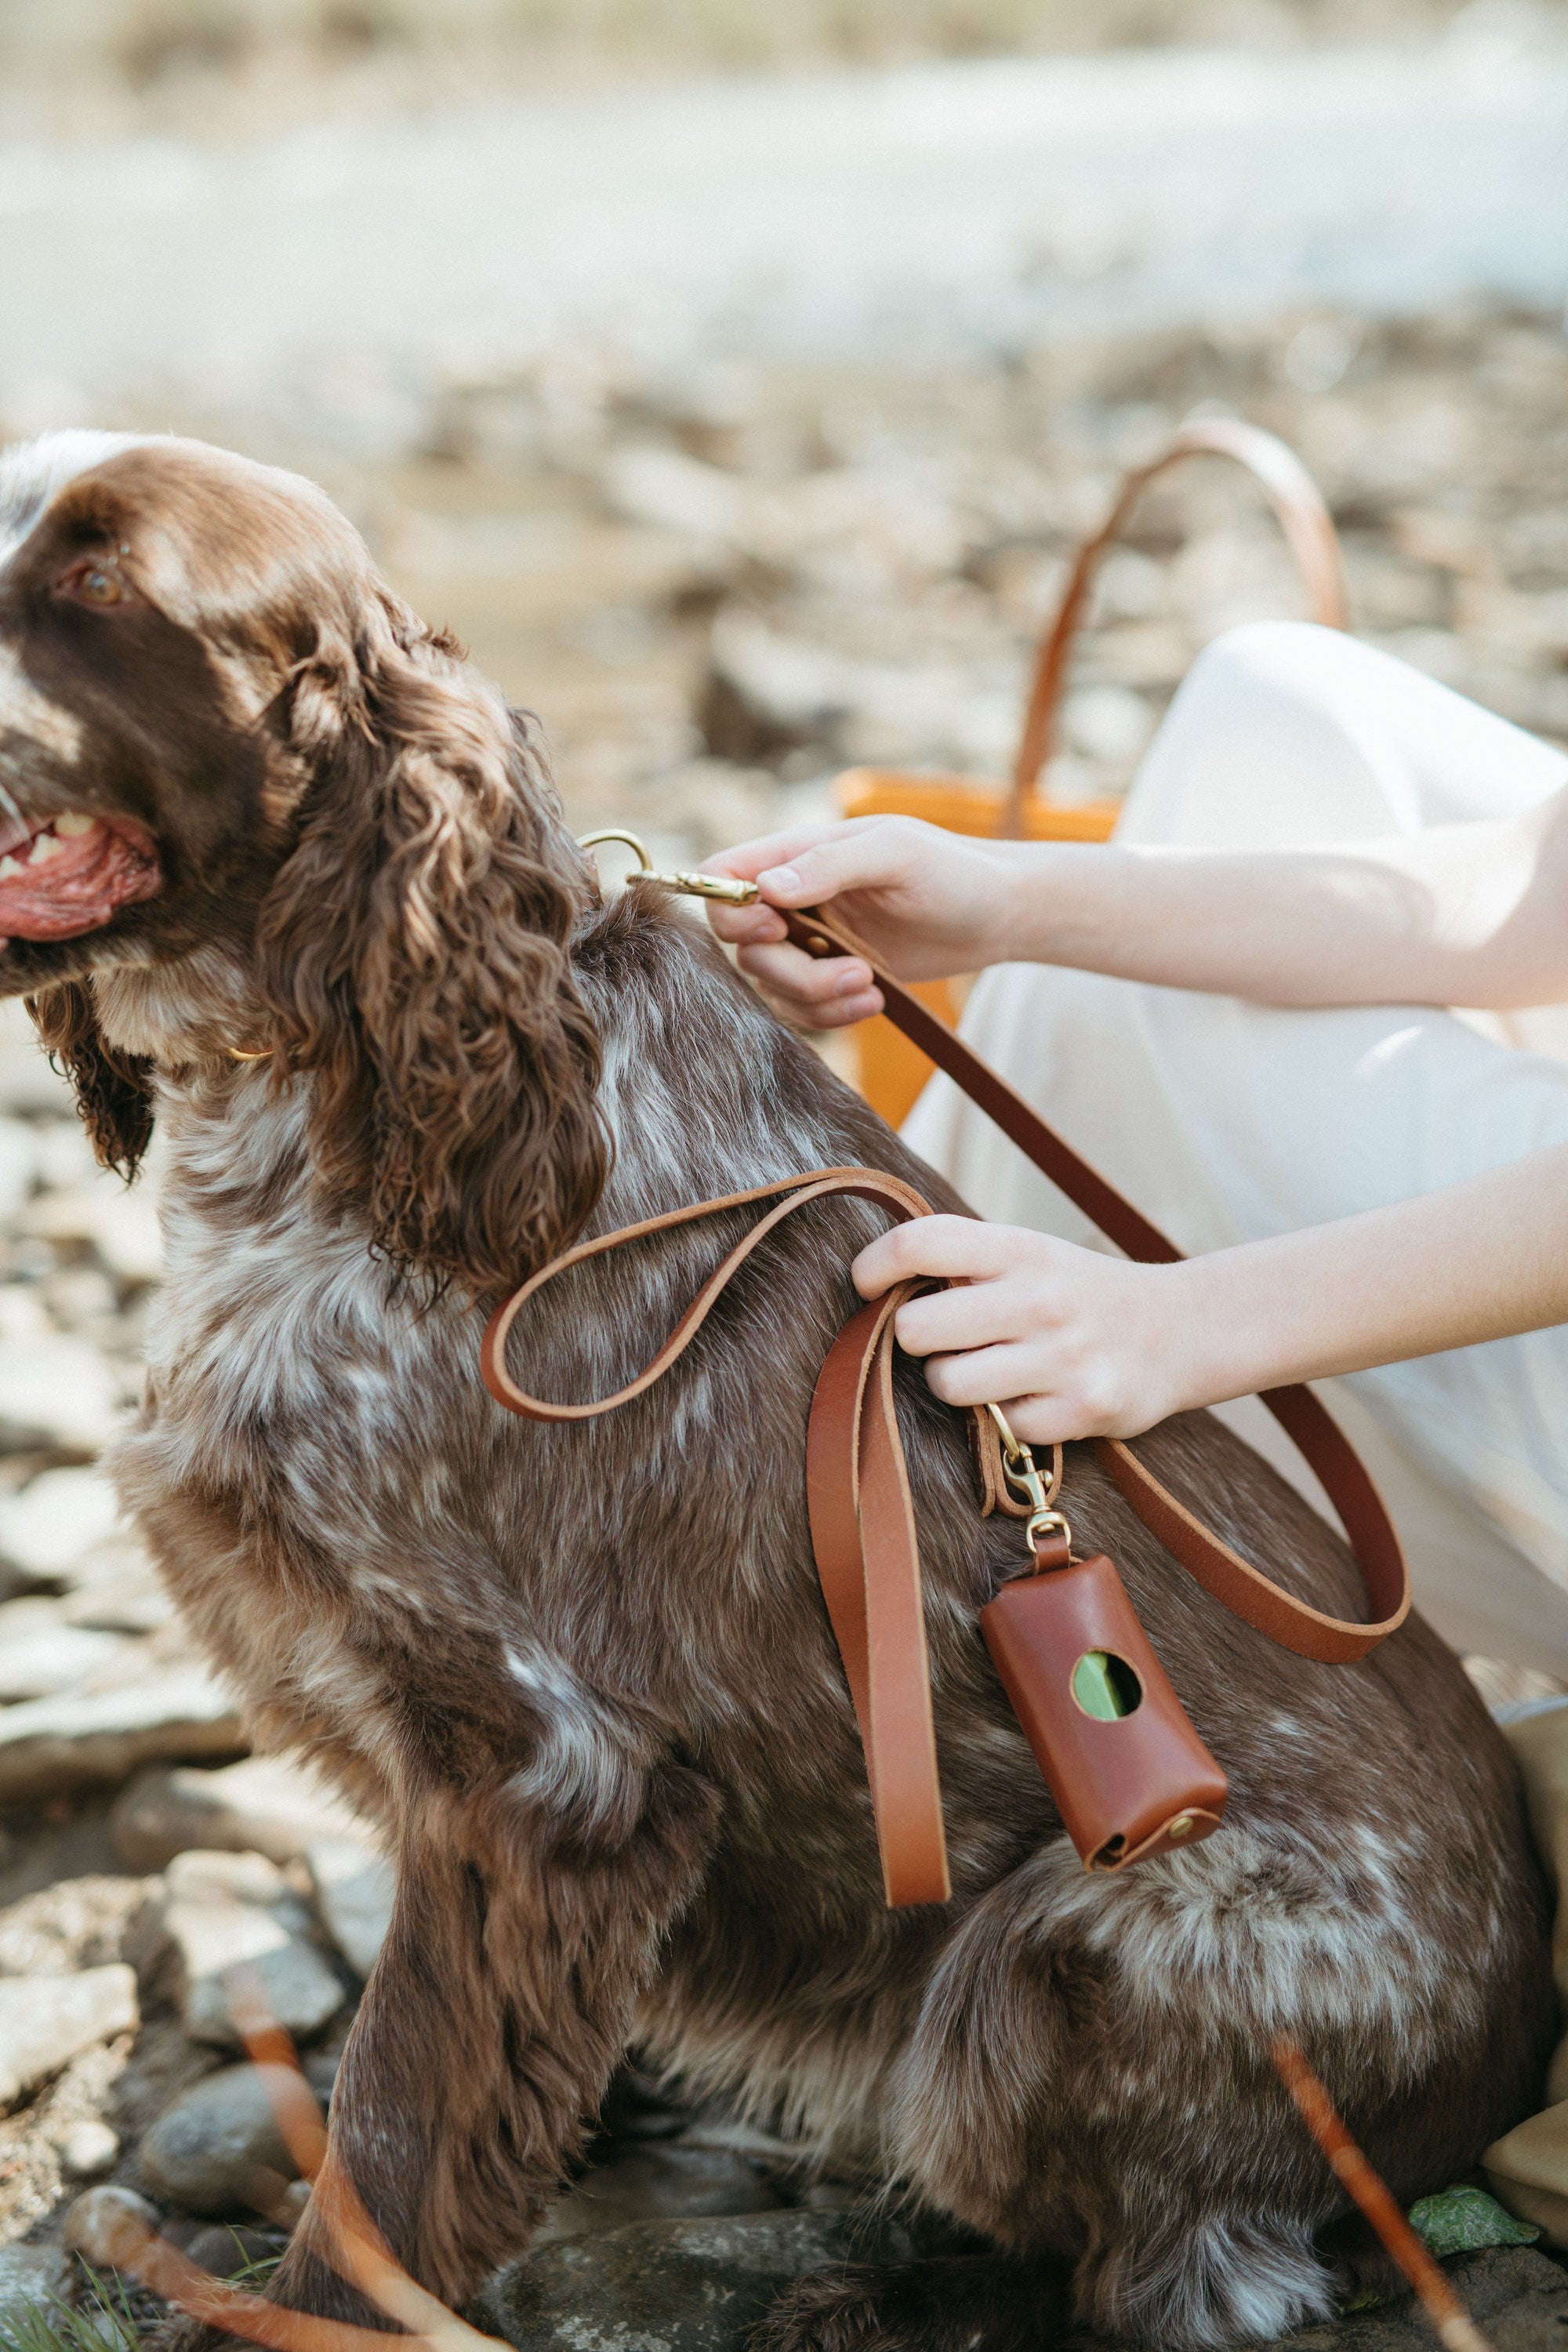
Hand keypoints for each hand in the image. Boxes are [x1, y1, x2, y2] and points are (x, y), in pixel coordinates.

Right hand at [700, 816, 1034, 1028]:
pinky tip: (874, 1000)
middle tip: (849, 969)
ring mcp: (810, 940)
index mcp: (798, 853)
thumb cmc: (952, 870)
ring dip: (815, 996)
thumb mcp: (894, 855)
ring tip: (870, 986)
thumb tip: (765, 889)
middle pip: (742, 945)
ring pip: (770, 984)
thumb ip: (827, 867)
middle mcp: (794, 897)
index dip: (731, 908)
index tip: (776, 927)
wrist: (999, 914)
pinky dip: (830, 1015)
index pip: (724, 875)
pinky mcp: (830, 977)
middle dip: (789, 969)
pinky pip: (801, 1009)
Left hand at [852, 1216, 1190, 1443]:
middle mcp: (1041, 1298)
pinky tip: (1034, 1395)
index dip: (874, 1266)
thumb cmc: (1079, 1292)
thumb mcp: (1031, 1254)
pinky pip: (1001, 1426)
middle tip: (944, 1338)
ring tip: (988, 1369)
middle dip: (916, 1338)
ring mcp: (1063, 1357)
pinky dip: (1007, 1418)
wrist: (1179, 1331)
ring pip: (949, 1383)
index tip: (867, 1286)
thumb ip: (965, 1262)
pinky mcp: (1082, 1409)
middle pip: (917, 1327)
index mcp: (1021, 1249)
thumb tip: (878, 1284)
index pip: (921, 1243)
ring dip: (955, 1382)